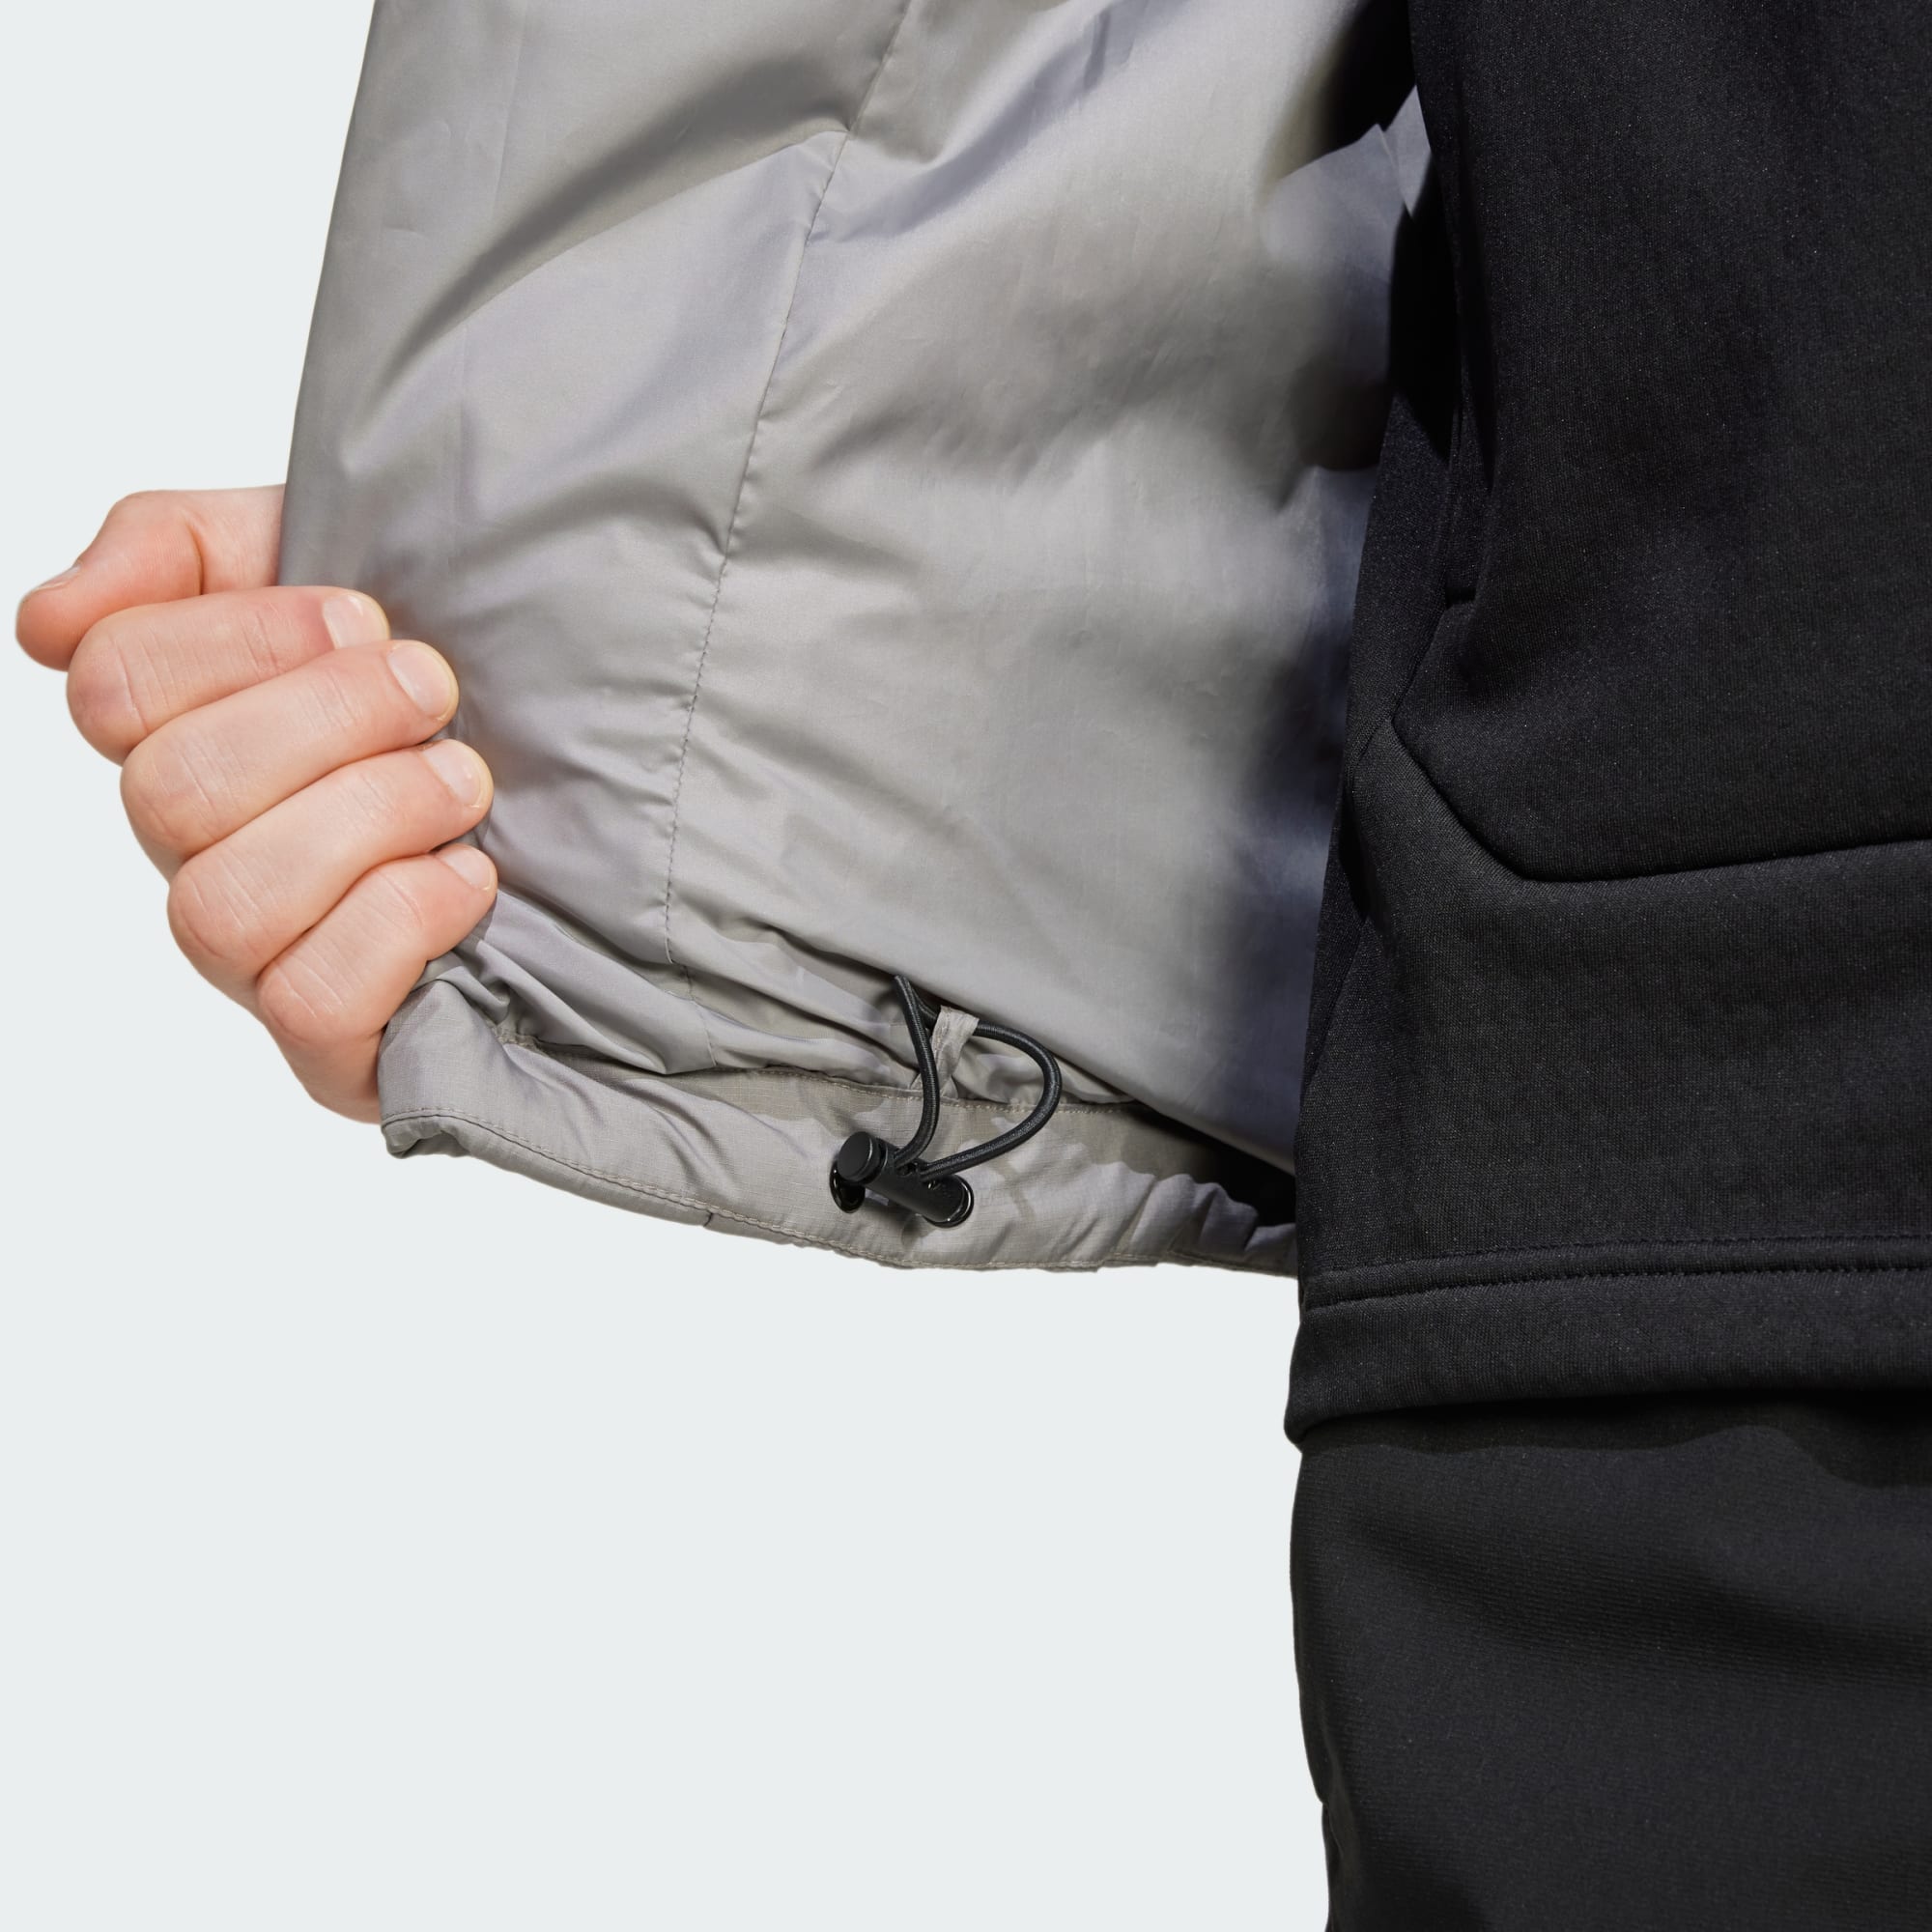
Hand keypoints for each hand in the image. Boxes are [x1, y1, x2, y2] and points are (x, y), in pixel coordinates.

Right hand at [16, 487, 496, 1121]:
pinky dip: (399, 922)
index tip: (363, 615)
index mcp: (183, 733)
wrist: (610, 786)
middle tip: (436, 691)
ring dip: (370, 817)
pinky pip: (310, 1001)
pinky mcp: (334, 1047)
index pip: (112, 683)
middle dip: (330, 719)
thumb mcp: (329, 557)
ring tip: (466, 785)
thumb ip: (175, 548)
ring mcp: (258, 958)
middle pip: (172, 792)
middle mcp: (199, 853)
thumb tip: (48, 626)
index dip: (240, 637)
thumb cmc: (454, 682)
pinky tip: (469, 878)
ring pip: (229, 903)